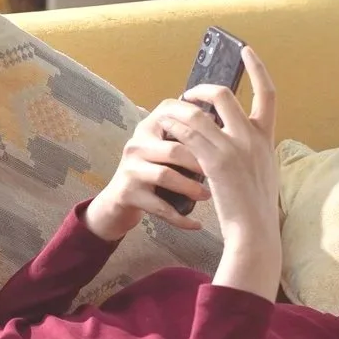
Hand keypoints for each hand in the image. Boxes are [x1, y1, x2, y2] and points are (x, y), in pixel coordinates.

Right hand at [85, 107, 217, 241]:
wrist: (116, 201)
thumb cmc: (149, 171)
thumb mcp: (160, 147)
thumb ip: (182, 135)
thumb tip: (219, 123)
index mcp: (147, 129)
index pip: (171, 114)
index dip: (197, 122)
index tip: (221, 134)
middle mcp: (135, 145)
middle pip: (174, 148)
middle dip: (200, 162)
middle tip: (220, 173)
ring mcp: (129, 170)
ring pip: (165, 175)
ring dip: (190, 187)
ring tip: (208, 195)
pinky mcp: (127, 194)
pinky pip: (159, 207)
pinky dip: (180, 218)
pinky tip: (196, 224)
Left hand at [161, 47, 283, 297]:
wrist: (254, 232)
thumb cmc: (256, 209)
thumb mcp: (264, 173)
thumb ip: (254, 151)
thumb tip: (242, 140)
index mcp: (266, 138)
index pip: (268, 94)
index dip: (257, 68)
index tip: (246, 50)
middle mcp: (251, 137)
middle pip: (224, 95)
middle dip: (202, 89)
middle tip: (189, 96)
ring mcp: (233, 148)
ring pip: (199, 113)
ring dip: (180, 109)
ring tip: (169, 112)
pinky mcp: (214, 162)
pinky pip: (187, 134)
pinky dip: (174, 127)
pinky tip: (164, 128)